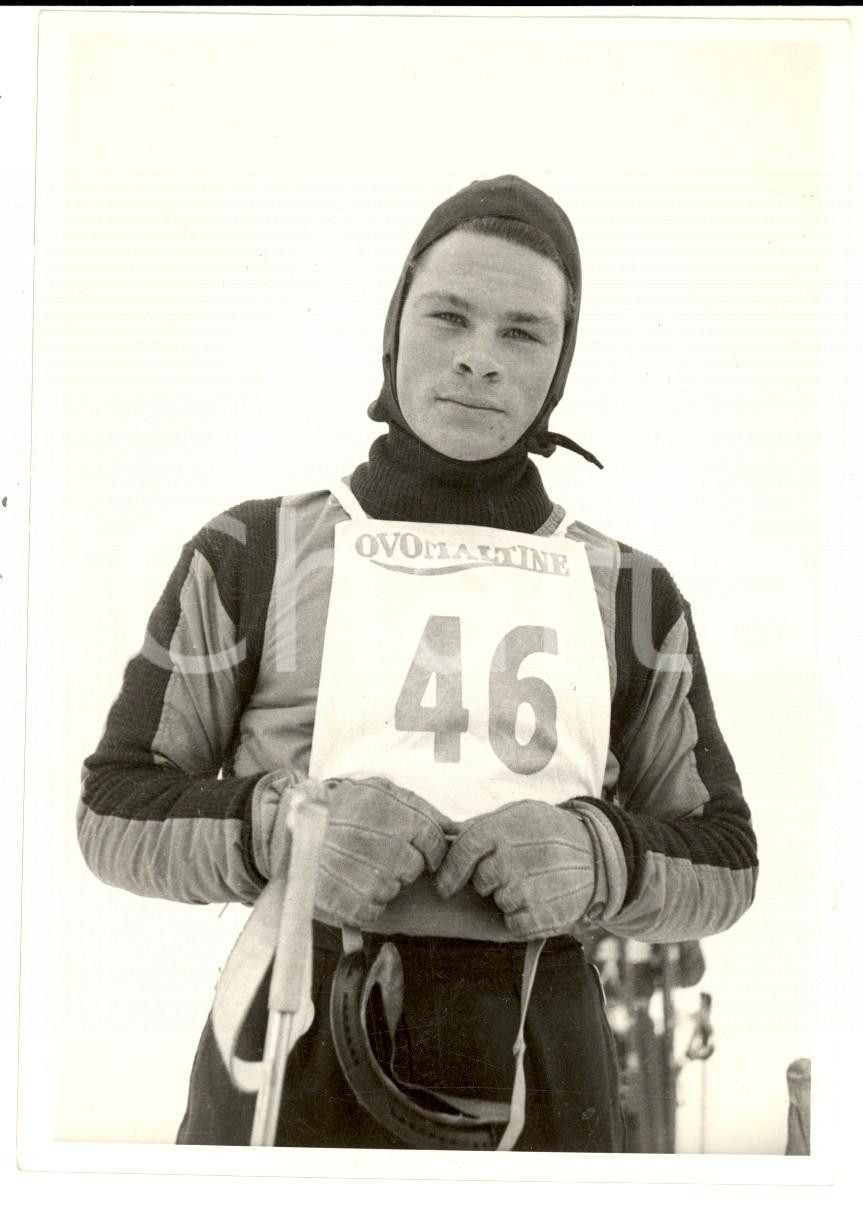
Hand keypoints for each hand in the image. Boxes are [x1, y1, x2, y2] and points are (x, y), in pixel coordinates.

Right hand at [315, 777, 448, 927]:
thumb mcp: (376, 791)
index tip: (426, 854)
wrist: (285, 827)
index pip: (431, 836)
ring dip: (383, 885)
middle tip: (382, 858)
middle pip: (412, 867)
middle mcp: (371, 838)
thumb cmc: (339, 808)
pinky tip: (352, 888)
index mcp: (384, 807)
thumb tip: (454, 828)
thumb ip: (415, 807)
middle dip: (404, 866)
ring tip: (360, 869)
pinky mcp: (338, 898)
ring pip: (392, 889)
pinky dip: (367, 905)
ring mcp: (354, 870)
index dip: (434, 850)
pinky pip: (372, 911)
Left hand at [435, 800, 595, 938]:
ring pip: (499, 902)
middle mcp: (509, 860)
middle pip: (481, 881)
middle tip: (514, 871)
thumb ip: (482, 824)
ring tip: (534, 882)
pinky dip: (523, 918)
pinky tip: (539, 901)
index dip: (450, 871)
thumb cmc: (551, 831)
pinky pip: (514, 924)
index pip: (461, 852)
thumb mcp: (519, 813)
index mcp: (500, 830)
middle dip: (491, 880)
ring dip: (510, 898)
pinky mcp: (540, 916)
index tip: (446, 885)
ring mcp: (525, 890)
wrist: (599, 853)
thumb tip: (444, 832)